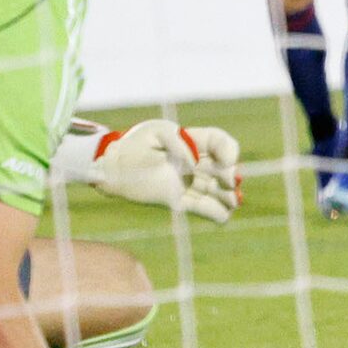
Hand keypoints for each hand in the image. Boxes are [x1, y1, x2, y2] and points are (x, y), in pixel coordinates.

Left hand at [71, 119, 242, 221]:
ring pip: (219, 192)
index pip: (220, 142)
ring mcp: (189, 183)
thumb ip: (180, 143)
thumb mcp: (157, 133)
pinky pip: (206, 210)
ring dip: (229, 197)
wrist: (114, 167)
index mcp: (192, 141)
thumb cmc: (134, 145)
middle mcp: (195, 163)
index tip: (228, 160)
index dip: (229, 149)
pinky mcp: (180, 202)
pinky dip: (218, 214)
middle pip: (224, 169)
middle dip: (230, 176)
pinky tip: (224, 215)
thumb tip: (194, 165)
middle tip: (229, 182)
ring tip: (234, 200)